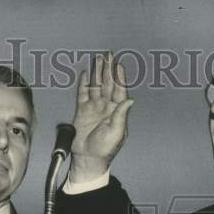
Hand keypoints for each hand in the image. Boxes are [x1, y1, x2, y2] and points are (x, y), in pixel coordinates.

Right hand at [68, 53, 133, 183]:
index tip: (118, 64)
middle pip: (108, 84)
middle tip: (108, 55)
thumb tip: (130, 100)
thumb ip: (122, 114)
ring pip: (96, 85)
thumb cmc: (105, 149)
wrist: (88, 158)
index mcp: (117, 111)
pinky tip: (85, 74)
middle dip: (108, 69)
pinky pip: (83, 93)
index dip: (119, 77)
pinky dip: (84, 83)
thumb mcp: (117, 132)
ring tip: (98, 59)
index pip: (119, 89)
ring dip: (97, 72)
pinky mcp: (82, 111)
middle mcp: (106, 107)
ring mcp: (94, 108)